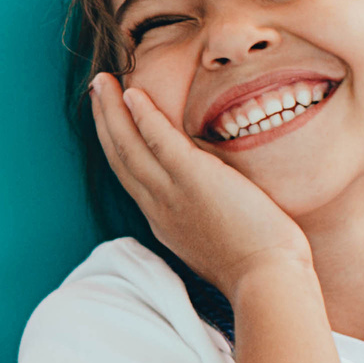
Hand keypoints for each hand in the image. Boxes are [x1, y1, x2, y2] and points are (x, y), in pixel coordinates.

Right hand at [87, 73, 310, 296]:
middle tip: (97, 90)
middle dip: (104, 121)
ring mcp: (171, 193)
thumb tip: (218, 206)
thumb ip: (208, 220)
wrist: (266, 280)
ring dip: (111, 111)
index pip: (132, 177)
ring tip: (102, 82)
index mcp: (164, 221)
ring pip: (128, 145)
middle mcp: (158, 207)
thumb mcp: (218, 244)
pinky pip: (158, 140)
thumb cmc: (258, 268)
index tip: (113, 122)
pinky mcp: (192, 179)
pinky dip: (141, 115)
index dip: (118, 145)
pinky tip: (132, 93)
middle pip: (119, 157)